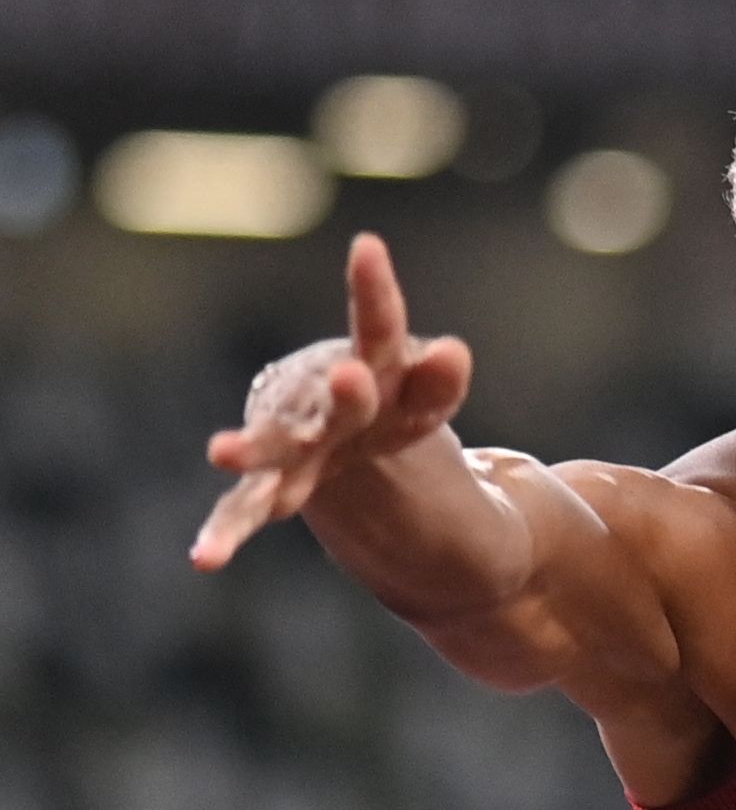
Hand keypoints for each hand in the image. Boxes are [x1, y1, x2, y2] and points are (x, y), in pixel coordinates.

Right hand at [191, 233, 472, 569]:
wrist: (335, 412)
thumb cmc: (390, 394)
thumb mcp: (423, 393)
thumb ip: (438, 379)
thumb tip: (454, 354)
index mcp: (373, 362)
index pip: (380, 324)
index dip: (375, 290)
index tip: (368, 249)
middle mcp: (327, 397)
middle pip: (337, 397)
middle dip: (342, 392)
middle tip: (348, 377)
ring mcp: (296, 438)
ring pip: (276, 447)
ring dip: (253, 449)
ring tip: (220, 453)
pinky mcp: (274, 479)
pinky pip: (249, 506)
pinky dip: (229, 530)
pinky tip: (206, 560)